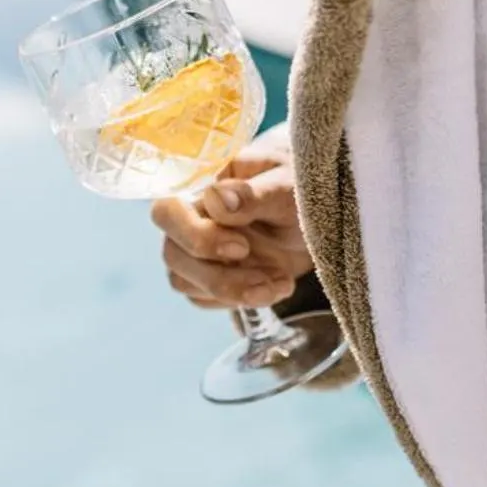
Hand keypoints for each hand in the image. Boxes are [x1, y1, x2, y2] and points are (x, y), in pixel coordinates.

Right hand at [150, 133, 313, 311]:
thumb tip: (215, 198)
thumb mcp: (286, 186)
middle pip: (173, 255)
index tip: (241, 247)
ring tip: (279, 283)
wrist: (319, 211)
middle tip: (264, 277)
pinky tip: (279, 285)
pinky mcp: (213, 277)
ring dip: (234, 292)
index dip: (196, 236)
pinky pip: (207, 300)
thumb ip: (252, 194)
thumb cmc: (298, 186)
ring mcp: (199, 253)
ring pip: (186, 284)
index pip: (167, 212)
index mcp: (201, 187)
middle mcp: (192, 221)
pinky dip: (243, 300)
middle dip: (216, 276)